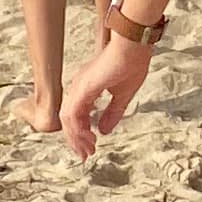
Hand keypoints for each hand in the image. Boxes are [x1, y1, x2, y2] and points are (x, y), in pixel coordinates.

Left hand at [61, 31, 150, 156]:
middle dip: (76, 140)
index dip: (81, 133)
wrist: (134, 46)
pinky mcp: (83, 88)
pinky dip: (78, 130)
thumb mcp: (123, 96)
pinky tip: (88, 139)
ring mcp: (79, 87)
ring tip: (87, 151)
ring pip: (67, 119)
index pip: (77, 115)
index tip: (90, 147)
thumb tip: (103, 131)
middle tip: (86, 155)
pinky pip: (73, 114)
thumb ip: (112, 114)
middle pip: (68, 119)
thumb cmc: (132, 63)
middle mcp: (79, 87)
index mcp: (87, 87)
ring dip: (76, 138)